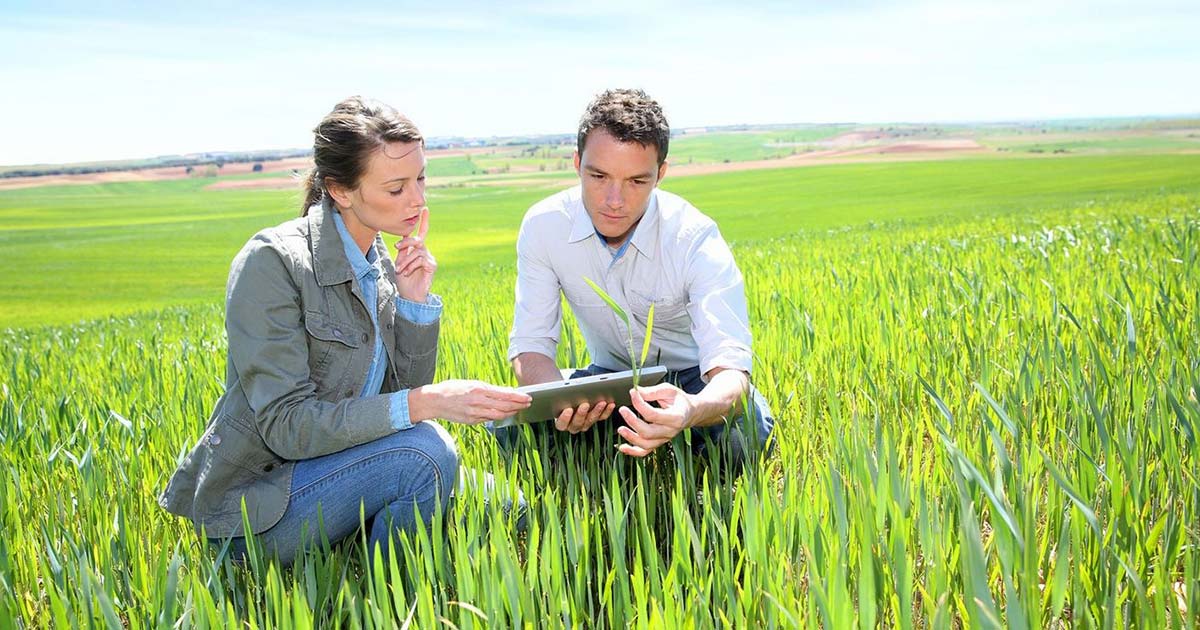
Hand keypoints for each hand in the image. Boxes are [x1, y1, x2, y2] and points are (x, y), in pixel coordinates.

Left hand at [393, 207, 435, 302]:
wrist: (409, 295)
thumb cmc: (403, 280)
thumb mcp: (400, 262)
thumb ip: (403, 251)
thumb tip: (403, 241)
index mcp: (416, 250)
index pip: (421, 233)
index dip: (424, 221)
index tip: (425, 209)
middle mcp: (424, 252)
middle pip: (418, 239)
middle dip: (406, 241)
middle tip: (397, 247)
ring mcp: (429, 258)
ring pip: (416, 251)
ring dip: (405, 260)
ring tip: (400, 269)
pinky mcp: (432, 265)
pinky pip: (420, 259)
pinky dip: (411, 265)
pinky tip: (408, 272)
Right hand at [413, 380, 530, 424]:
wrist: (434, 401)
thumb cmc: (452, 388)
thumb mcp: (470, 383)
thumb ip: (486, 389)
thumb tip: (504, 393)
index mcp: (478, 389)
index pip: (504, 394)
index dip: (518, 397)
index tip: (528, 397)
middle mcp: (477, 402)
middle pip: (504, 406)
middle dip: (518, 405)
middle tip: (528, 403)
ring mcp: (474, 413)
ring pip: (498, 415)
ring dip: (511, 413)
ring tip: (519, 409)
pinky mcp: (471, 421)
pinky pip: (489, 419)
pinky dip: (499, 416)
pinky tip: (505, 414)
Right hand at [553, 400, 615, 433]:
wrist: (570, 395)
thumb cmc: (563, 396)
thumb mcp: (559, 396)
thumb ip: (559, 396)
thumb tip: (561, 392)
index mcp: (561, 422)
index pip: (561, 424)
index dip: (565, 418)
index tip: (568, 409)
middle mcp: (573, 425)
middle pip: (577, 423)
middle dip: (582, 413)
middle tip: (585, 404)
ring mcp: (585, 423)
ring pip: (591, 420)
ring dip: (597, 411)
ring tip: (601, 402)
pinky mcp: (595, 419)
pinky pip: (601, 417)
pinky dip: (607, 411)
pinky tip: (610, 404)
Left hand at [616, 383, 695, 456]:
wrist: (689, 413)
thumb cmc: (679, 400)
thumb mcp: (669, 391)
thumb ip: (653, 392)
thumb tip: (637, 392)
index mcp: (676, 417)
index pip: (653, 414)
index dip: (640, 404)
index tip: (632, 393)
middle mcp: (670, 431)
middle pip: (648, 432)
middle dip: (632, 422)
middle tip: (622, 409)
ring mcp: (664, 439)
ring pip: (646, 445)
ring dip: (631, 438)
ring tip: (620, 429)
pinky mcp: (658, 443)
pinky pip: (645, 452)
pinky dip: (632, 451)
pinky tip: (622, 447)